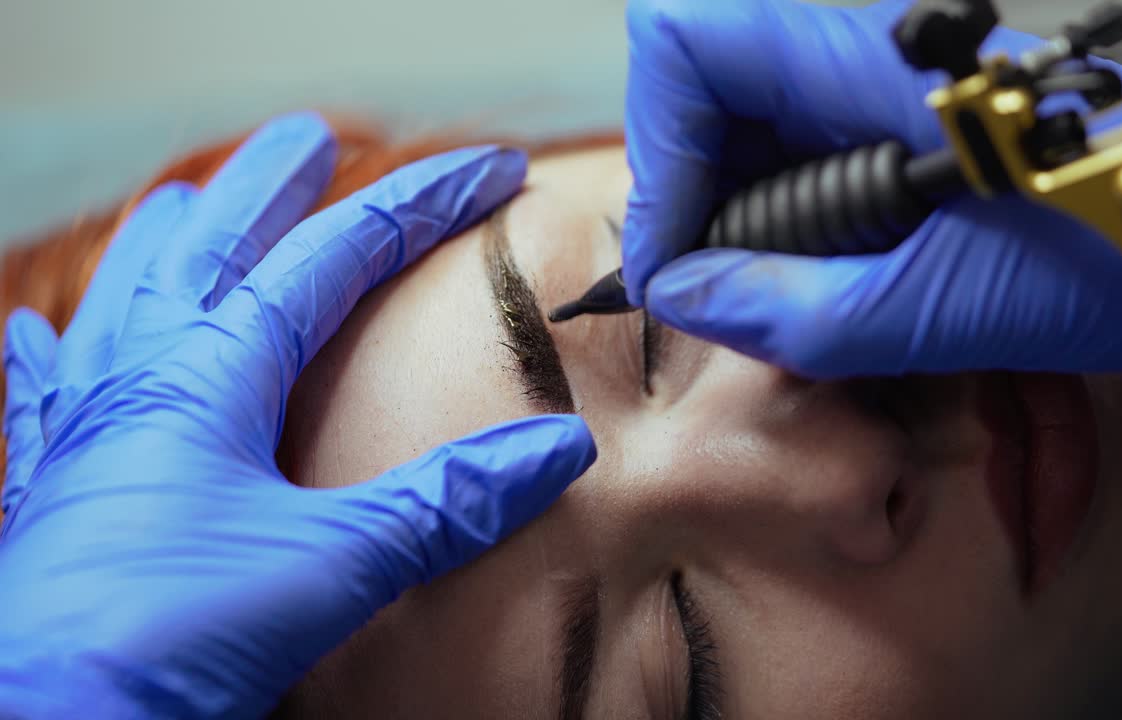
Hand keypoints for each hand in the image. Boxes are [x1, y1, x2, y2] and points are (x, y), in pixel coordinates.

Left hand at [0, 114, 595, 718]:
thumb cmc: (168, 633)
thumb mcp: (331, 566)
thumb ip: (444, 502)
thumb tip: (562, 448)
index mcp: (211, 374)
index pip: (333, 258)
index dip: (420, 206)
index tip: (489, 170)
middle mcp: (139, 379)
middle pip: (213, 244)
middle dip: (271, 186)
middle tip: (310, 139)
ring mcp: (84, 429)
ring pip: (123, 299)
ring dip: (164, 244)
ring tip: (180, 203)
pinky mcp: (51, 490)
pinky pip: (46, 393)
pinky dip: (54, 353)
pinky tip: (38, 336)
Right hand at [621, 0, 1121, 375]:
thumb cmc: (1114, 250)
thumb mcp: (943, 303)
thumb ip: (796, 311)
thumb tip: (690, 298)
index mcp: (861, 61)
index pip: (687, 46)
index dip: (658, 152)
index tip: (677, 258)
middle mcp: (858, 51)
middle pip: (705, 84)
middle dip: (687, 190)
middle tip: (710, 286)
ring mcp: (880, 80)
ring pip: (747, 117)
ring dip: (732, 208)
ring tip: (759, 294)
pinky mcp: (901, 117)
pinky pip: (802, 144)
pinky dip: (784, 213)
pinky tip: (812, 275)